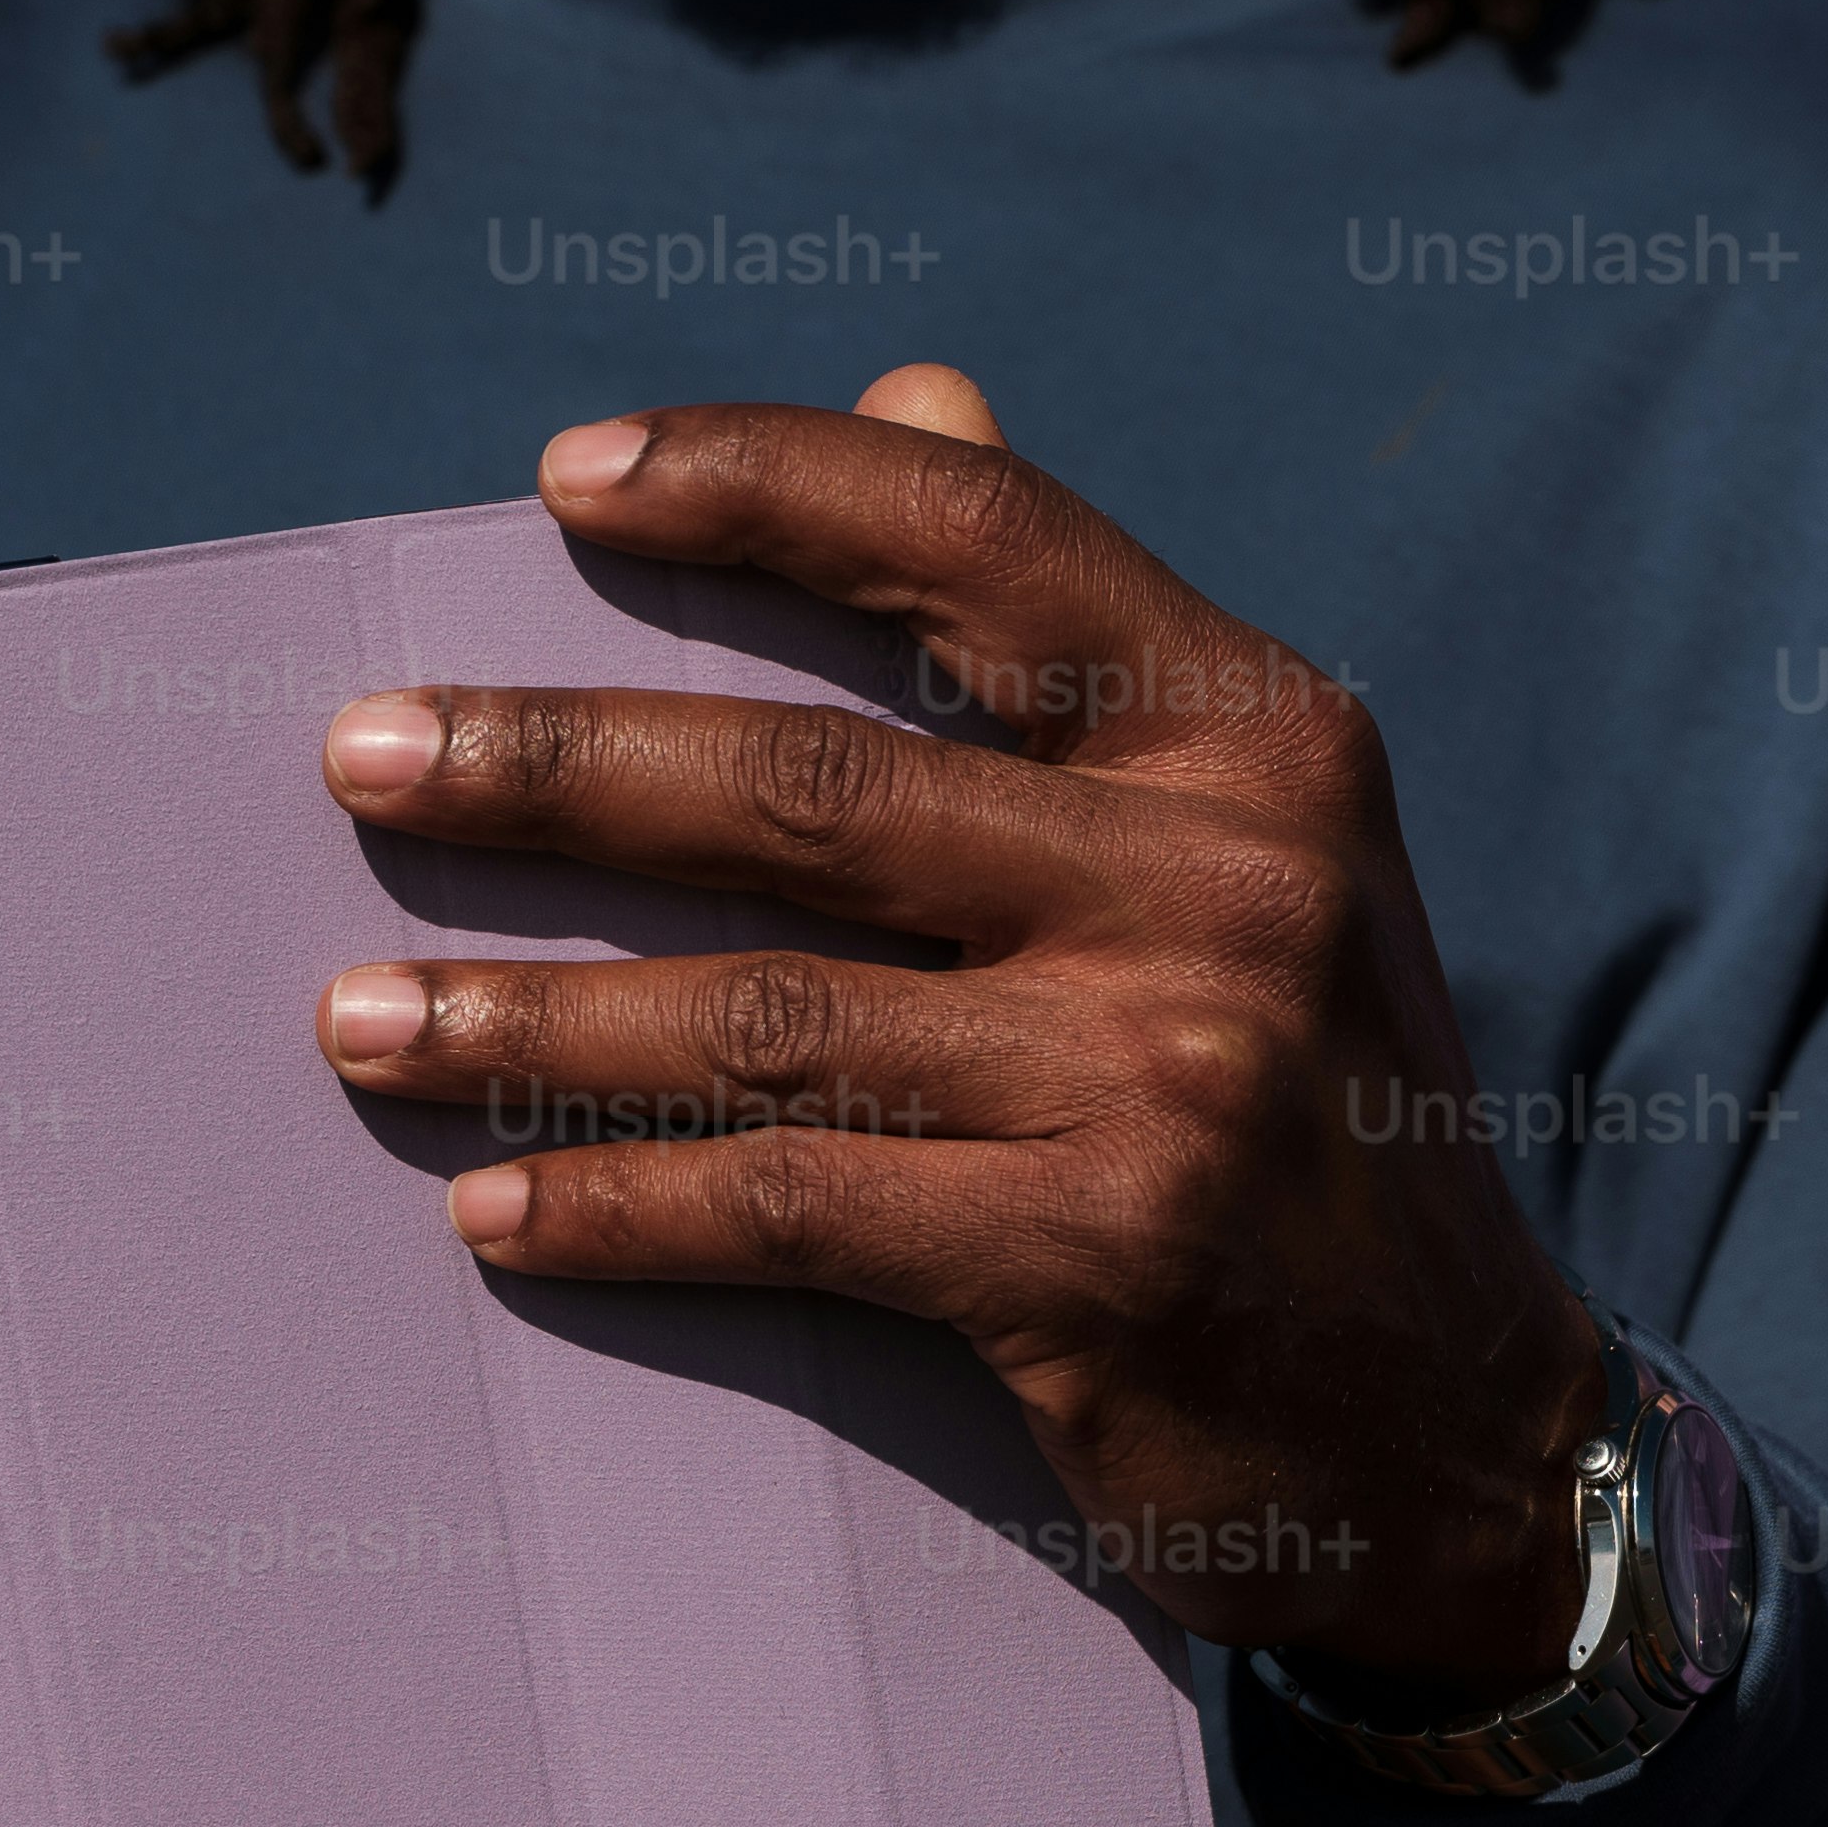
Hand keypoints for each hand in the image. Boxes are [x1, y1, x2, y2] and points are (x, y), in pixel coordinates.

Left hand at [310, 364, 1613, 1709]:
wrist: (1470, 1430)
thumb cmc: (1313, 1112)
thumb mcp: (1257, 847)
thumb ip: (1081, 650)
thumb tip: (918, 396)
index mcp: (1258, 740)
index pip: (978, 541)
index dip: (761, 483)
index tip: (565, 479)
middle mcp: (1224, 886)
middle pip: (812, 788)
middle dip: (551, 767)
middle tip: (360, 758)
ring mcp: (1164, 1080)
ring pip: (766, 1017)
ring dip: (525, 1021)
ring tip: (356, 1020)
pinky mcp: (1097, 1264)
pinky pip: (791, 1206)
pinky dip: (619, 1208)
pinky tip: (497, 1211)